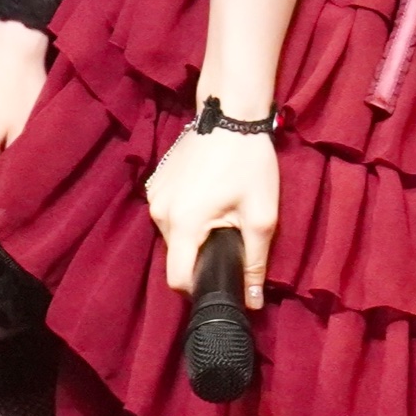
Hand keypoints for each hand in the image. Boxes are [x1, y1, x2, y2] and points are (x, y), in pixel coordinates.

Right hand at [143, 123, 279, 295]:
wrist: (231, 114)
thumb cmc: (249, 162)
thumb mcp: (261, 214)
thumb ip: (256, 261)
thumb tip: (253, 302)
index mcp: (182, 224)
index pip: (177, 279)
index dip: (199, 287)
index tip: (221, 280)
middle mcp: (160, 213)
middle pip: (176, 255)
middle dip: (202, 255)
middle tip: (231, 237)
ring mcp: (154, 196)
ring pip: (172, 235)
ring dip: (195, 234)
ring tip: (222, 214)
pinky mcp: (156, 183)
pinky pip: (169, 213)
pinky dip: (187, 215)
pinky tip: (209, 197)